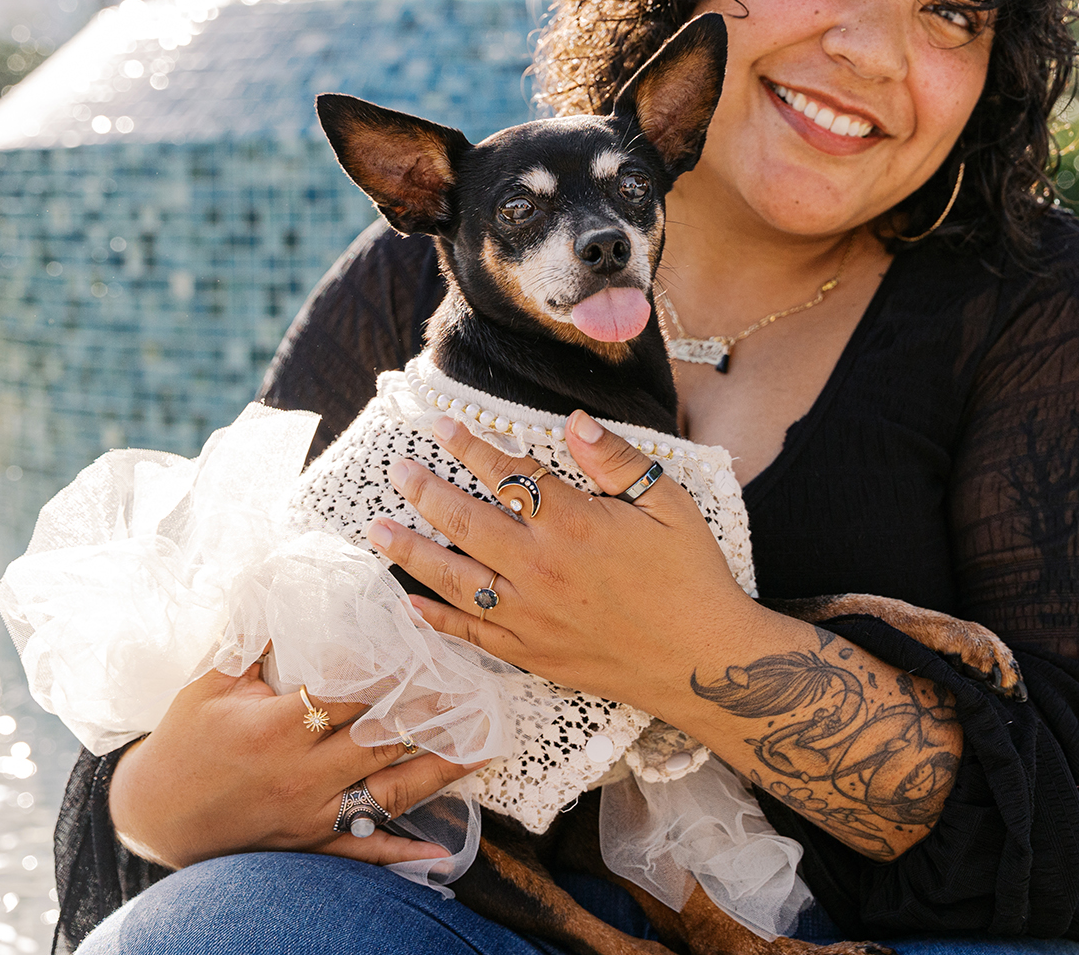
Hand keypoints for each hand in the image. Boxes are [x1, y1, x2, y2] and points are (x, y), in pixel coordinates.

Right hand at [109, 653, 479, 869]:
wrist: (154, 815)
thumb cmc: (184, 739)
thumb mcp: (211, 680)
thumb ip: (254, 638)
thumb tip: (284, 583)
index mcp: (274, 726)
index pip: (348, 693)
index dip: (390, 672)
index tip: (427, 651)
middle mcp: (299, 772)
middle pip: (380, 739)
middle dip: (431, 715)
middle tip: (476, 692)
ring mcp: (309, 813)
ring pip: (388, 791)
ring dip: (439, 771)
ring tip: (483, 748)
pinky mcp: (310, 843)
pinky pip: (363, 849)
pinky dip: (403, 851)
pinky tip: (443, 851)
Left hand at [372, 411, 765, 714]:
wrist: (700, 659)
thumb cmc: (691, 575)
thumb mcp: (668, 503)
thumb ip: (617, 460)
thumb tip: (573, 420)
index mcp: (574, 524)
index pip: (508, 475)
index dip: (469, 446)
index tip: (437, 423)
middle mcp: (541, 568)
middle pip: (466, 522)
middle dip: (425, 492)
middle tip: (397, 471)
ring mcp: (530, 615)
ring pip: (454, 578)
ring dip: (411, 551)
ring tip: (378, 529)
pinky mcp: (531, 654)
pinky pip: (471, 634)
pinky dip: (436, 620)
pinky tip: (409, 605)